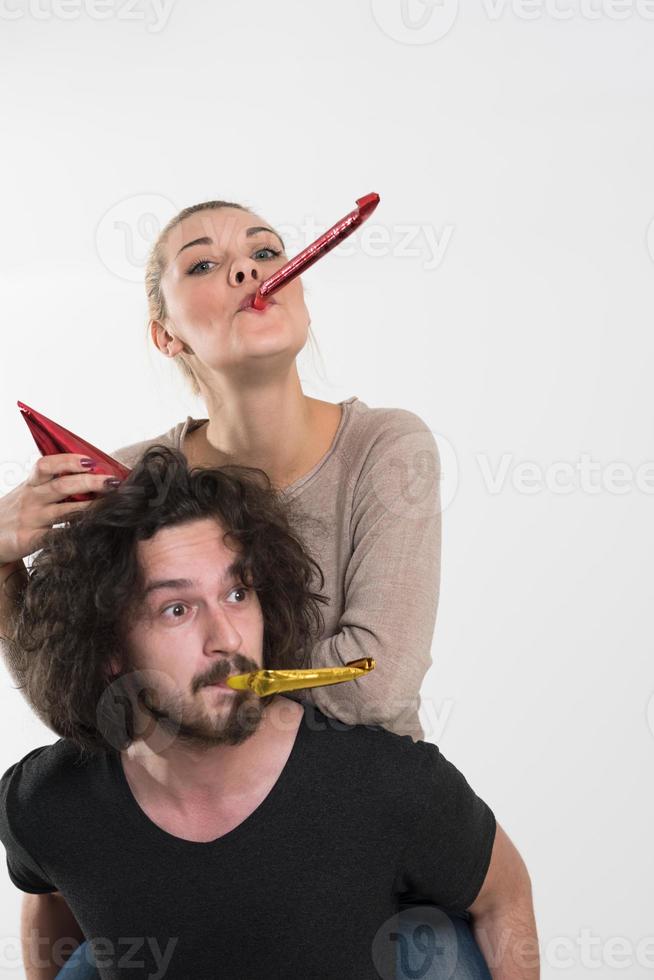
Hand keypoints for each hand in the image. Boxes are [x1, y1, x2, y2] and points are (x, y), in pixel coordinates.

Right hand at [0, 454, 121, 565]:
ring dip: (90, 507)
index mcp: (32, 483)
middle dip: (90, 482)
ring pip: (64, 511)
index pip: (47, 465)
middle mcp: (31, 498)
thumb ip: (54, 483)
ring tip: (111, 504)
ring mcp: (31, 519)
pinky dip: (74, 534)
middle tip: (112, 482)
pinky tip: (92, 531)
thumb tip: (93, 472)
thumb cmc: (17, 512)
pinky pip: (55, 537)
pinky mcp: (29, 539)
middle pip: (62, 486)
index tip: (91, 460)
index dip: (69, 461)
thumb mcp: (29, 492)